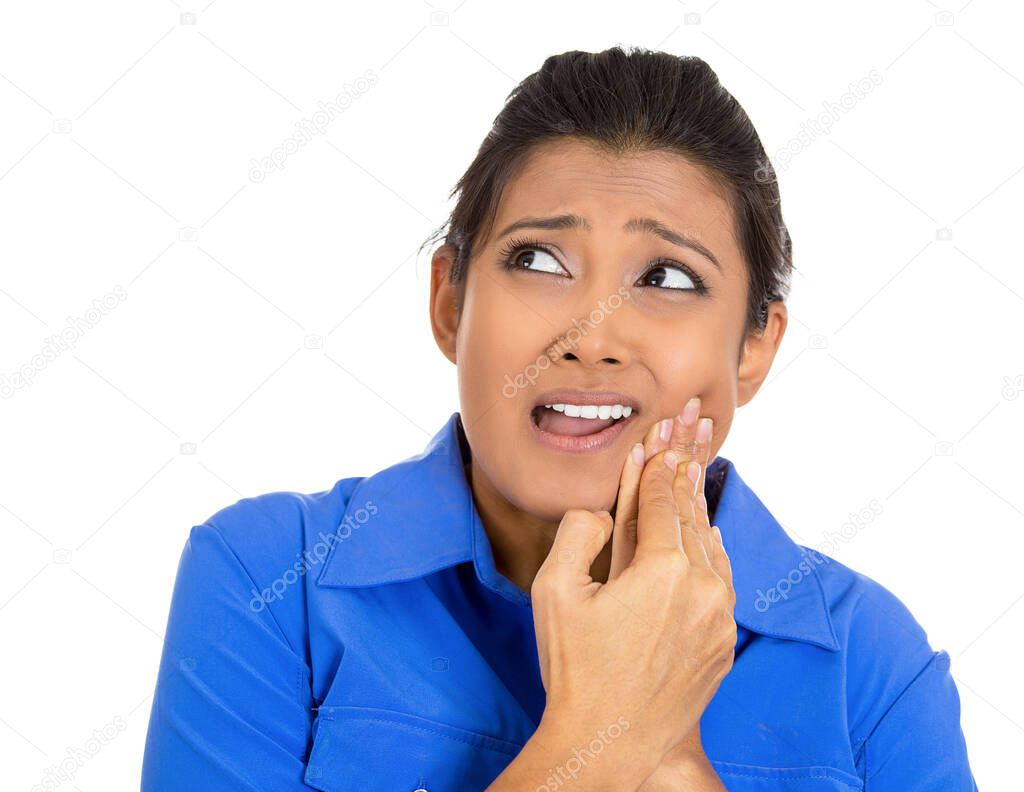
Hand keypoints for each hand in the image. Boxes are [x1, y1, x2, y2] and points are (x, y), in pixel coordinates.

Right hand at [531, 396, 736, 779]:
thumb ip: (579, 531)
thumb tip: (601, 510)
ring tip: (691, 481)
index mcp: (663, 569)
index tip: (658, 442)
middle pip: (691, 519)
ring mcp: (719, 618)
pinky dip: (712, 554)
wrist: (609, 742)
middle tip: (683, 441)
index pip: (661, 503)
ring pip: (712, 549)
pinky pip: (722, 582)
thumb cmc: (575, 668)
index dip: (656, 471)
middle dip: (681, 479)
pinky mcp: (723, 643)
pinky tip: (704, 540)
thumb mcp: (554, 590)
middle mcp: (703, 588)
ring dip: (698, 514)